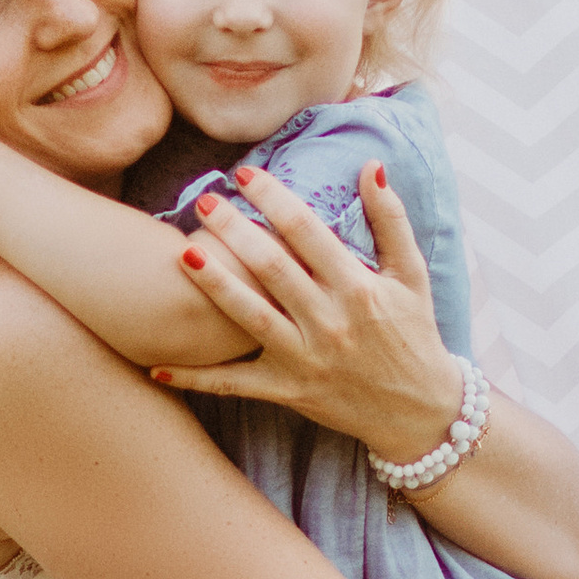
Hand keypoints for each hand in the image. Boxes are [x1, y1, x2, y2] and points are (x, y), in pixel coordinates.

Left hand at [152, 163, 468, 466]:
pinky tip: (156, 365)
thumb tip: (369, 166)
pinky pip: (234, 384)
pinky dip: (196, 377)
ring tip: (182, 253)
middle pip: (271, 268)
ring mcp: (305, 359)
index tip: (245, 174)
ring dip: (214, 285)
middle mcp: (330, 322)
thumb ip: (391, 220)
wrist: (421, 413)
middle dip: (234, 231)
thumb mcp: (412, 276)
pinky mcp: (288, 391)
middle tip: (203, 201)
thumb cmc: (415, 336)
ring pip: (249, 317)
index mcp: (358, 288)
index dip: (274, 199)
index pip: (308, 232)